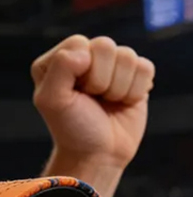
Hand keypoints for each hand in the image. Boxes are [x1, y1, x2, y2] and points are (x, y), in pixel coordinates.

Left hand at [32, 35, 154, 170]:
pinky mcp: (134, 74)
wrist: (98, 154)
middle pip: (105, 45)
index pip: (78, 43)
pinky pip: (145, 67)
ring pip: (127, 56)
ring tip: (106, 102)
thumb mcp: (52, 101)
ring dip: (117, 87)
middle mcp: (84, 57)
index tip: (74, 94)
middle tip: (91, 99)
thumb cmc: (72, 128)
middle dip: (100, 80)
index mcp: (57, 60)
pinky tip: (122, 102)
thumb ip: (60, 68)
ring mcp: (111, 65)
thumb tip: (86, 52)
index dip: (80, 70)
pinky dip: (134, 90)